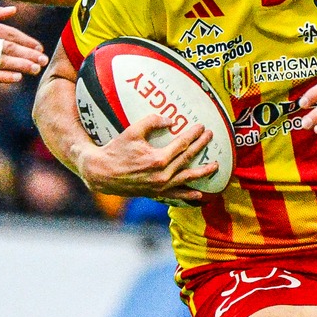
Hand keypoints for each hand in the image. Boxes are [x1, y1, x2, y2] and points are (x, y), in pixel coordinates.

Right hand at [0, 3, 47, 82]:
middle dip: (28, 55)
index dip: (26, 41)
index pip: (8, 33)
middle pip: (8, 48)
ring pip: (0, 62)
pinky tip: (17, 78)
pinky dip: (3, 77)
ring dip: (20, 66)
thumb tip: (14, 10)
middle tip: (43, 60)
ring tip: (34, 69)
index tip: (39, 47)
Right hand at [74, 110, 219, 201]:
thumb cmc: (116, 150)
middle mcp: (162, 175)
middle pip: (188, 158)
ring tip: (215, 166)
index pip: (182, 144)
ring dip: (202, 172)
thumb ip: (152, 122)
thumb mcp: (132, 131)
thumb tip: (171, 120)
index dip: (194, 135)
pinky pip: (176, 195)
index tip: (202, 127)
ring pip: (186, 179)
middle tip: (211, 137)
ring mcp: (160, 186)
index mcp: (158, 159)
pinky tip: (199, 195)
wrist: (101, 173)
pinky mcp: (155, 193)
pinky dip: (188, 195)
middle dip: (201, 147)